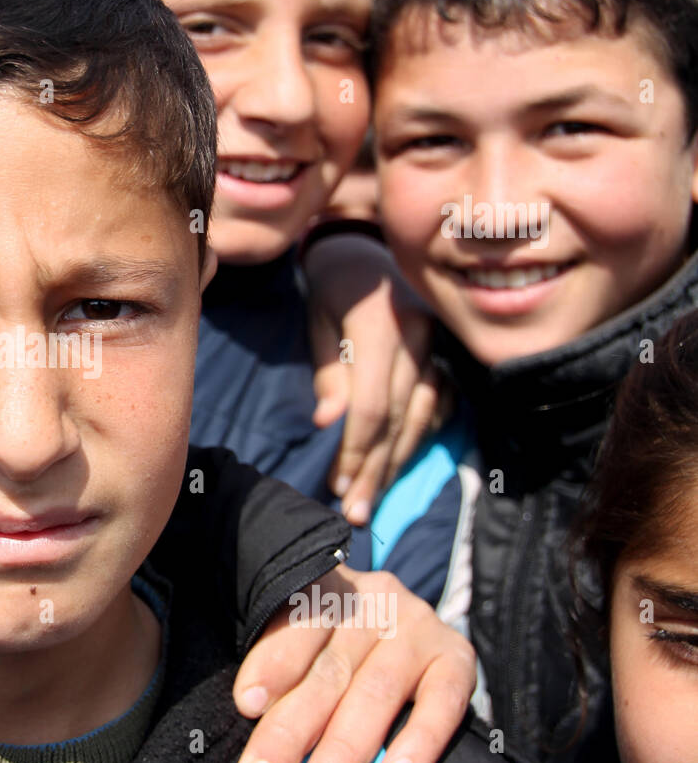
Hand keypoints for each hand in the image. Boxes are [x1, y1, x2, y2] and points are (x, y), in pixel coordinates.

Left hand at [231, 565, 475, 762]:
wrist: (406, 623)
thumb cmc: (338, 644)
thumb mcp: (310, 646)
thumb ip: (291, 682)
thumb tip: (265, 739)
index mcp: (325, 591)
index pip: (295, 626)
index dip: (272, 664)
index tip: (248, 704)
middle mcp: (372, 601)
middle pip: (328, 671)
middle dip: (292, 731)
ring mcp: (417, 626)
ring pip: (376, 691)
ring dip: (345, 748)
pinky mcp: (456, 655)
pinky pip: (441, 701)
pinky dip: (419, 741)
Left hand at [306, 234, 438, 524]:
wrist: (363, 249)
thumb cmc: (330, 289)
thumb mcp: (317, 322)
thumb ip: (327, 372)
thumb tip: (330, 423)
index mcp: (380, 325)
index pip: (372, 405)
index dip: (354, 449)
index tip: (337, 485)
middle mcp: (417, 336)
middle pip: (398, 417)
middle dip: (376, 469)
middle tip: (356, 513)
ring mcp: (436, 345)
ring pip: (422, 415)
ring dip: (398, 461)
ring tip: (375, 496)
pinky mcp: (443, 353)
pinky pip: (438, 403)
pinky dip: (421, 435)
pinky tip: (402, 462)